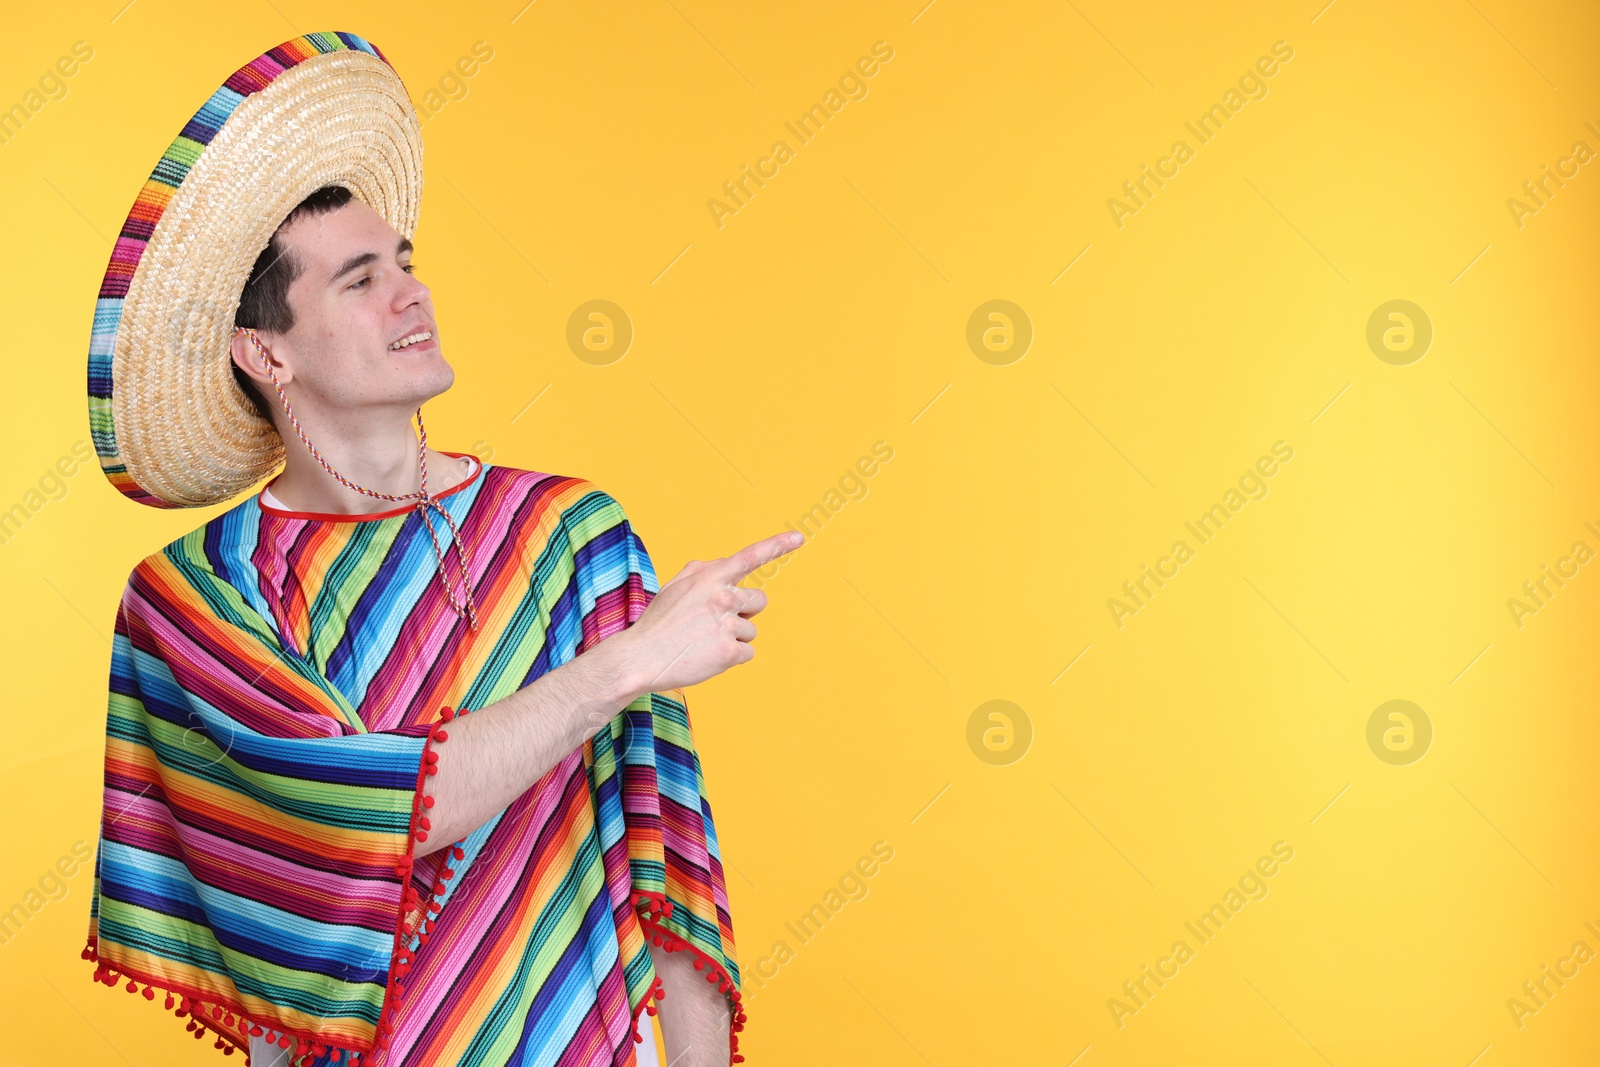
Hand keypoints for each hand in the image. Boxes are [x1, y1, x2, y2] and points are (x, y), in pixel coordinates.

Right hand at [615, 530, 802, 696]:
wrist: (640, 658)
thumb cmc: (658, 623)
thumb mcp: (675, 586)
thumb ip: (702, 570)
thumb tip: (726, 564)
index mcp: (709, 578)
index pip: (749, 556)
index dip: (776, 545)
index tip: (798, 538)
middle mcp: (722, 597)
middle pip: (759, 600)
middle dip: (745, 611)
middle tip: (715, 622)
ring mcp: (727, 625)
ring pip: (751, 630)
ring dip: (734, 637)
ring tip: (704, 642)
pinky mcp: (730, 652)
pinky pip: (748, 653)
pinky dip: (732, 658)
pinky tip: (708, 657)